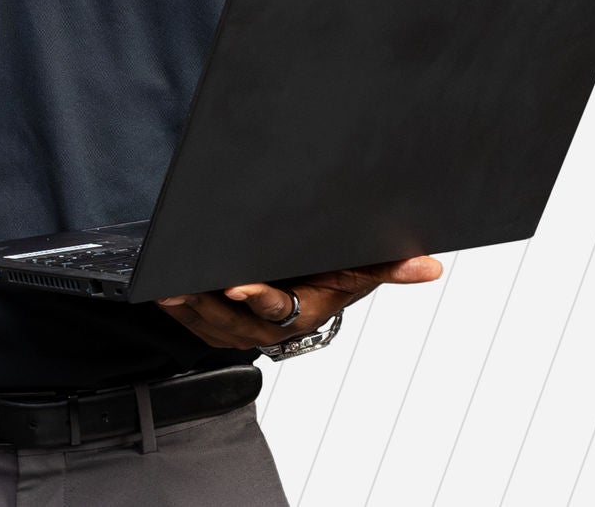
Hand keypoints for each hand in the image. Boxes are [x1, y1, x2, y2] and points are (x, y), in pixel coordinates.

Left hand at [155, 254, 443, 348]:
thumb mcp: (359, 271)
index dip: (255, 297)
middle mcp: (266, 326)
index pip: (275, 308)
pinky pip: (192, 322)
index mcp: (299, 312)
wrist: (308, 295)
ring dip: (186, 306)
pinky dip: (177, 309)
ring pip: (206, 323)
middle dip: (207, 303)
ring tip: (166, 285)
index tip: (236, 284)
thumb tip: (432, 265)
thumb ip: (391, 266)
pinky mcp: (216, 324)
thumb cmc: (332, 279)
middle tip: (185, 284)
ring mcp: (239, 328)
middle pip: (231, 318)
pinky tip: (162, 290)